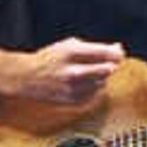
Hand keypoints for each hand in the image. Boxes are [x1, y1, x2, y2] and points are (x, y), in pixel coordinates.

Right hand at [0, 37, 128, 111]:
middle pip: (108, 69)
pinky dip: (93, 88)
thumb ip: (95, 48)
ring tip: (87, 71)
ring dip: (101, 77)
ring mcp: (74, 88)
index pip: (106, 53)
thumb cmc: (50, 58)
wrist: (27, 78)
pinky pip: (95, 94)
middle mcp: (73, 71)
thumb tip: (119, 50)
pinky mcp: (74, 101)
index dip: (117, 53)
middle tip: (108, 62)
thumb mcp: (70, 45)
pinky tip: (82, 83)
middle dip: (111, 65)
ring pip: (103, 82)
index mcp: (72, 52)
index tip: (118, 52)